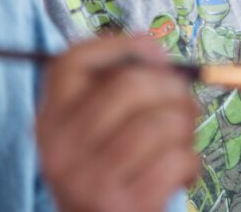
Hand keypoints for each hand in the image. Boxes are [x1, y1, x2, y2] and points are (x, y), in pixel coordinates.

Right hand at [37, 35, 199, 211]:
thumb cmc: (106, 173)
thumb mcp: (90, 132)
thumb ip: (111, 89)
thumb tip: (152, 47)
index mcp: (50, 120)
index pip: (71, 61)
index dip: (119, 45)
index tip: (153, 51)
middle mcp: (61, 147)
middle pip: (128, 85)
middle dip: (172, 86)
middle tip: (186, 100)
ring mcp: (89, 178)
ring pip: (160, 123)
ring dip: (186, 125)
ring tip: (185, 136)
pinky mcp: (122, 205)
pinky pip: (175, 160)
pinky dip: (191, 161)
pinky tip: (183, 170)